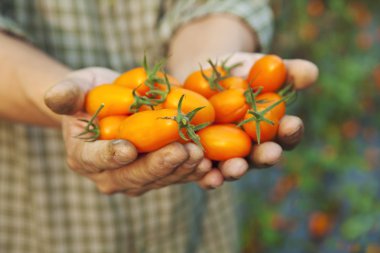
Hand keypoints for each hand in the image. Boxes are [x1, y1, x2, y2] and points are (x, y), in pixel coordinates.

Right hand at [44, 67, 216, 195]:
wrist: (110, 104)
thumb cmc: (90, 94)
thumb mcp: (76, 87)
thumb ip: (65, 93)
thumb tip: (54, 96)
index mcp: (84, 158)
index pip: (96, 159)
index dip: (111, 155)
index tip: (129, 148)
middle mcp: (109, 175)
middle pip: (134, 176)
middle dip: (159, 165)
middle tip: (182, 151)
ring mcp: (135, 178)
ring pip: (159, 179)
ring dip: (181, 169)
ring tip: (201, 154)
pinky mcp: (157, 173)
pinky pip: (175, 175)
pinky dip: (192, 170)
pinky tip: (209, 162)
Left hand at [194, 52, 318, 185]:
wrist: (202, 79)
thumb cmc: (239, 75)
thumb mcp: (259, 68)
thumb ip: (285, 72)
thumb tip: (310, 72)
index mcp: (271, 130)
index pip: (286, 135)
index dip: (291, 131)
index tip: (292, 124)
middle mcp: (251, 149)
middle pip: (261, 157)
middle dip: (266, 156)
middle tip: (270, 153)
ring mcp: (226, 158)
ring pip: (233, 169)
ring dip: (236, 170)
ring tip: (236, 168)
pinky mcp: (202, 160)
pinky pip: (204, 172)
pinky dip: (206, 175)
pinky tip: (205, 174)